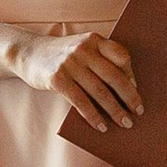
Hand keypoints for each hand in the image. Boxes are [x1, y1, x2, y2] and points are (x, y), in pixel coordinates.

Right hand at [12, 30, 140, 132]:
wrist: (28, 53)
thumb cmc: (62, 55)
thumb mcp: (82, 48)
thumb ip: (100, 59)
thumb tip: (127, 87)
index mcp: (94, 40)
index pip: (121, 56)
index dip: (131, 74)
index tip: (136, 90)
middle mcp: (83, 49)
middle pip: (114, 76)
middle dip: (129, 97)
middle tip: (138, 111)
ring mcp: (70, 64)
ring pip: (99, 91)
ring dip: (114, 110)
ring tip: (125, 122)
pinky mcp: (57, 79)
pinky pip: (80, 101)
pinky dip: (93, 116)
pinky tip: (101, 126)